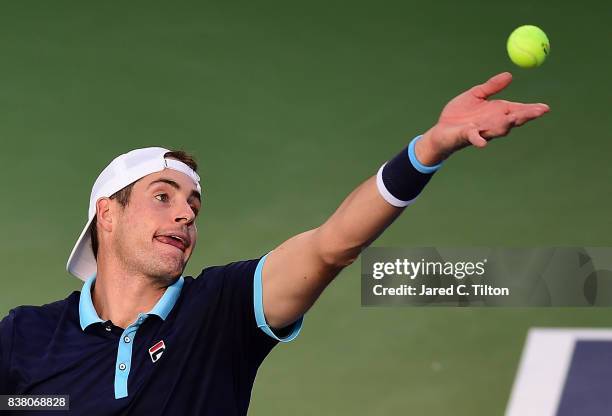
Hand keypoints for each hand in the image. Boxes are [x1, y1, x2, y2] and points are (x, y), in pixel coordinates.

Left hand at [417, 72, 549, 164]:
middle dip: (526, 116)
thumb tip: (509, 75)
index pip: (518, 110)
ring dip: (506, 125)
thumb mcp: (475, 95)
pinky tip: (482, 143)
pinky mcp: (466, 136)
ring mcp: (481, 131)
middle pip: (513, 120)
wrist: (440, 131)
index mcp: (496, 113)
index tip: (545, 107)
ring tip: (515, 119)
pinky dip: (478, 140)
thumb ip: (491, 87)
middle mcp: (492, 123)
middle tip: (539, 112)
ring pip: (497, 129)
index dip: (531, 109)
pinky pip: (474, 138)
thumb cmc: (458, 115)